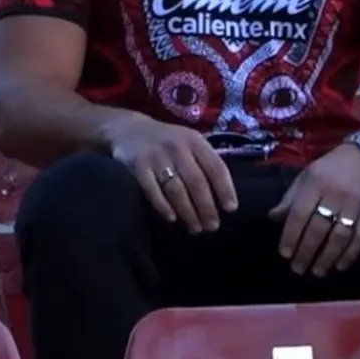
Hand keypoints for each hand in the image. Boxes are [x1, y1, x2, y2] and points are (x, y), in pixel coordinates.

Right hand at [110, 116, 237, 234]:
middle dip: (207, 208)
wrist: (128, 129)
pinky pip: (153, 191)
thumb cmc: (167, 141)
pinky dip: (164, 207)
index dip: (225, 189)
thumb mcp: (189, 142)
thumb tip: (223, 196)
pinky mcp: (138, 166)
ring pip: (176, 190)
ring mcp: (157, 157)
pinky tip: (172, 219)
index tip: (231, 209)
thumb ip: (204, 162)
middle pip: (197, 182)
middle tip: (212, 227)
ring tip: (196, 229)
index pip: (215, 167)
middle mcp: (178, 147)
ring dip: (188, 212)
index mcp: (195, 141)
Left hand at [269, 144, 359, 276]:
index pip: (299, 214)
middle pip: (318, 228)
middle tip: (298, 269)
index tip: (285, 254)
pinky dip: (350, 255)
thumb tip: (273, 218)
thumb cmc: (332, 167)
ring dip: (327, 257)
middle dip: (306, 252)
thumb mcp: (307, 175)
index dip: (291, 236)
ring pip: (339, 237)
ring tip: (317, 272)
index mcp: (315, 183)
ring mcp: (354, 206)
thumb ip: (291, 197)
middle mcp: (334, 195)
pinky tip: (340, 266)